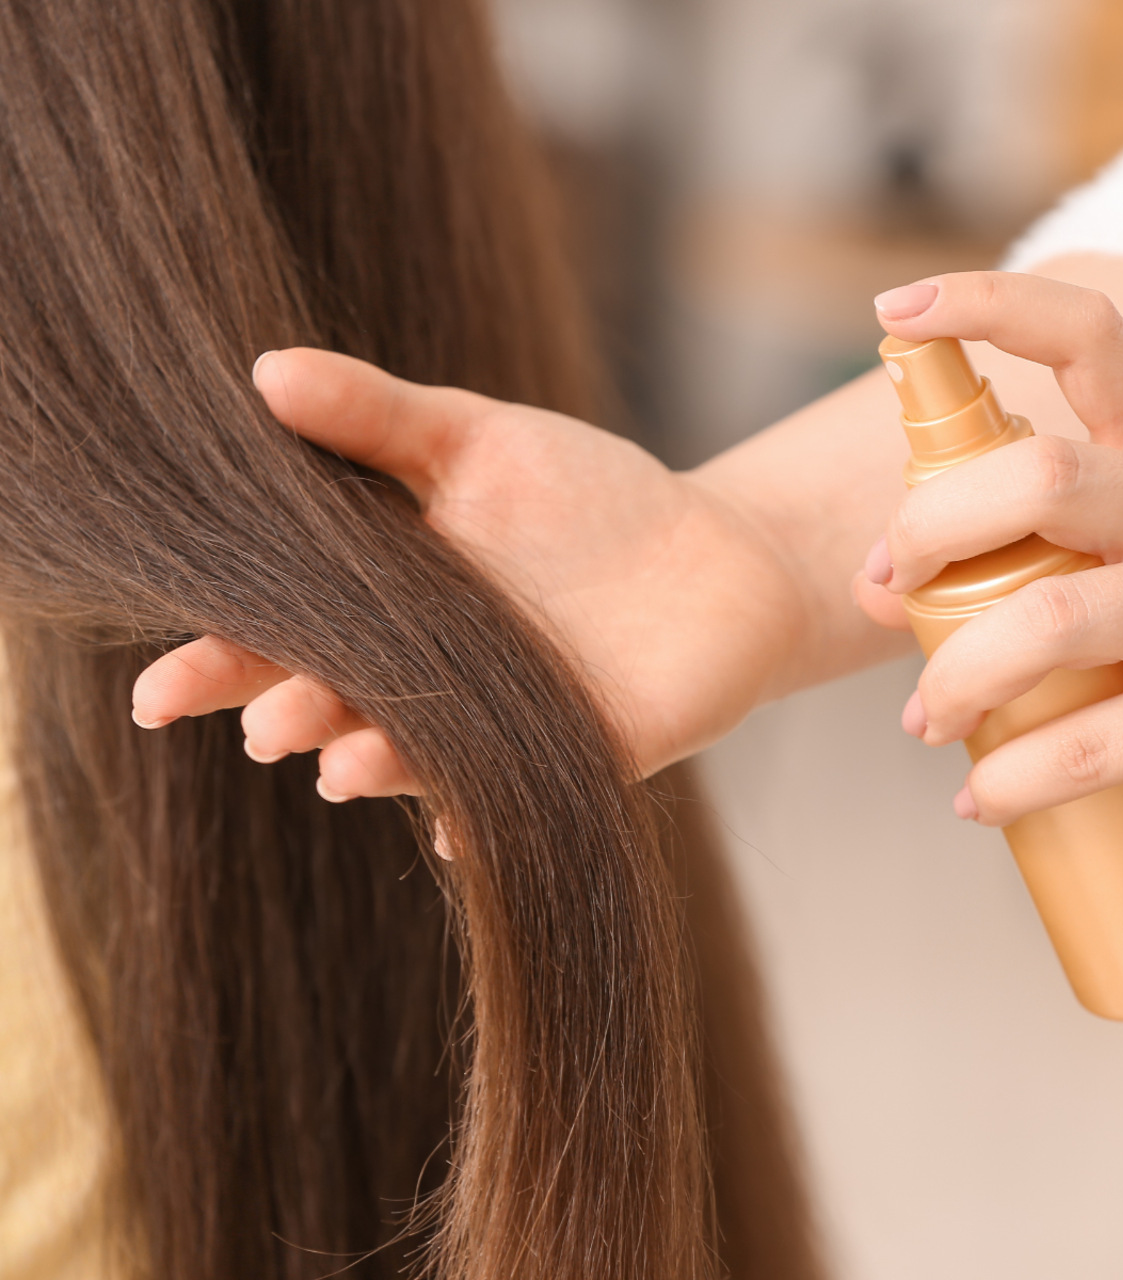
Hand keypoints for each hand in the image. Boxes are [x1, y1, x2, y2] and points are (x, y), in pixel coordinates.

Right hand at [131, 349, 814, 793]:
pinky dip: (485, 814)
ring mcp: (500, 727)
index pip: (284, 639)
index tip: (158, 693)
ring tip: (344, 767)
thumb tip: (262, 372)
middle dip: (293, 719)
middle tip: (265, 728)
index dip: (220, 664)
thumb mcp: (482, 441)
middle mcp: (429, 680)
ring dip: (378, 766)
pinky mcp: (581, 757)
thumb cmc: (591, 497)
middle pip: (338, 706)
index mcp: (391, 605)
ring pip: (419, 756)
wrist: (716, 552)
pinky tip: (459, 828)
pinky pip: (519, 797)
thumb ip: (380, 419)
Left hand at [863, 270, 1122, 824]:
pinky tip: (982, 797)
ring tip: (926, 720)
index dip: (987, 305)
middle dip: (928, 528)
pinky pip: (1085, 748)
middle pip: (1040, 476)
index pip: (1088, 338)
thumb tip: (873, 590)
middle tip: (889, 581)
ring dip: (954, 678)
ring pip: (1047, 620)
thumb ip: (1009, 548)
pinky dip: (1010, 780)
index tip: (895, 309)